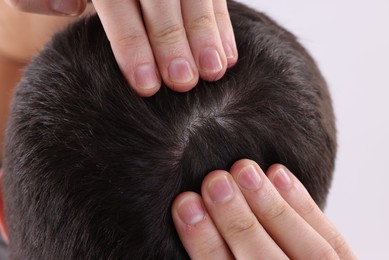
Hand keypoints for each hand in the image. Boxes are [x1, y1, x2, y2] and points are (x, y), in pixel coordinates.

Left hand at [5, 0, 237, 95]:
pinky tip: (228, 55)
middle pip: (161, 1)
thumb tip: (67, 7)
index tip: (147, 87)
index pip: (118, 6)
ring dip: (207, 34)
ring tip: (214, 71)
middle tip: (184, 83)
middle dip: (173, 42)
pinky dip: (223, 25)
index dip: (133, 46)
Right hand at [172, 159, 356, 258]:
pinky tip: (278, 173)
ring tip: (244, 170)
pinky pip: (333, 240)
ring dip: (273, 208)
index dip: (204, 244)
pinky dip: (305, 205)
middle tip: (215, 181)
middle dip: (239, 221)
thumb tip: (191, 214)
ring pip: (309, 252)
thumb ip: (217, 255)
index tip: (185, 204)